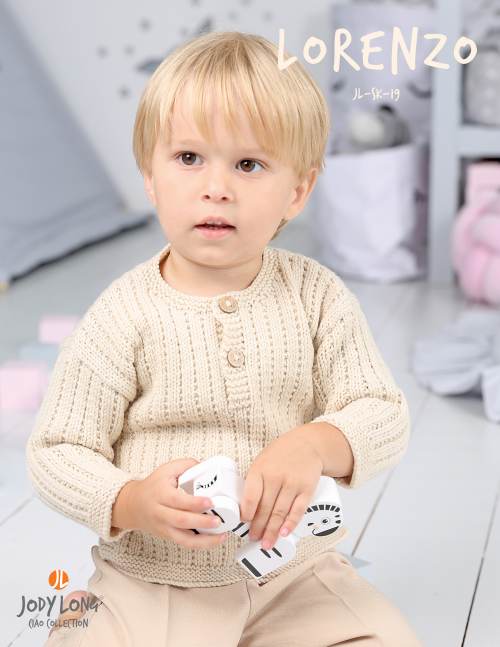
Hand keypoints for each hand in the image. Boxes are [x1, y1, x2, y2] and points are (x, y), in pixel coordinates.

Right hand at [112, 458, 228, 549]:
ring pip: (183, 539)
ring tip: (221, 536)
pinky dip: (201, 544)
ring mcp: (164, 528)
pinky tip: (214, 540)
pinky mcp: (168, 537)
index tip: (210, 501)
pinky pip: (185, 543)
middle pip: (181, 521)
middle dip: (202, 522)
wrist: (134, 505)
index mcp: (160, 495)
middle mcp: (161, 513)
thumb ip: (187, 465)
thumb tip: (206, 466)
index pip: (177, 501)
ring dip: (204, 540)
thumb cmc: (153, 486)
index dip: (194, 503)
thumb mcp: (167, 469)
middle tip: (218, 520)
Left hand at [240, 428, 323, 549]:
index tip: (244, 523)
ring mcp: (292, 483)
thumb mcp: (262, 461)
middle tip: (254, 539)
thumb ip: (255, 482)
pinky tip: (284, 533)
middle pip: (265, 508)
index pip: (251, 497)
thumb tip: (246, 508)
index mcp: (260, 470)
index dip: (247, 513)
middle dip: (258, 527)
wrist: (308, 444)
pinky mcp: (307, 489)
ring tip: (266, 543)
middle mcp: (276, 477)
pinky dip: (291, 523)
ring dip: (272, 531)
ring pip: (280, 512)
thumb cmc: (280, 454)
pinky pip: (298, 510)